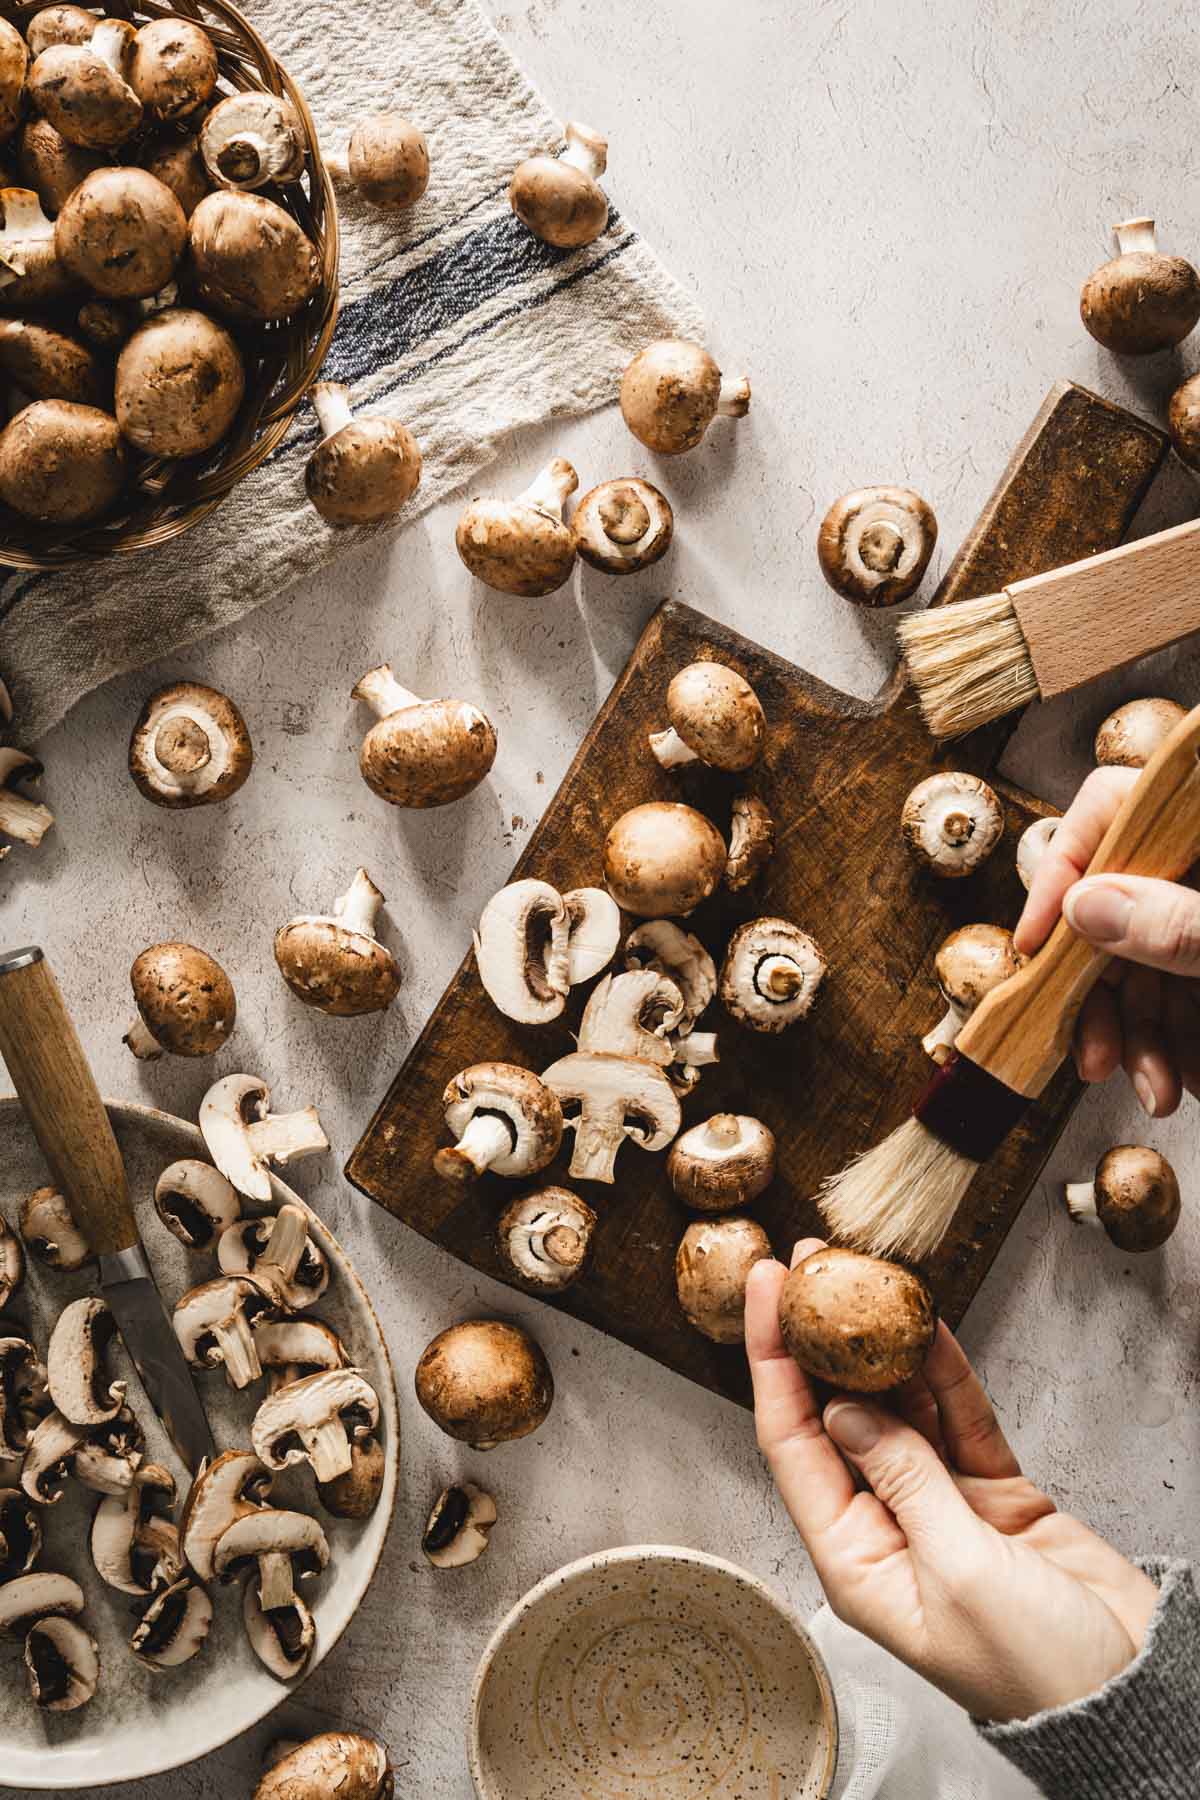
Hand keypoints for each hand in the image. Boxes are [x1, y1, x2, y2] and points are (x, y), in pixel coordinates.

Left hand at [745, 1240, 1157, 1723]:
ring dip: (883, 1342)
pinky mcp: (990, 1493)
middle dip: (820, 1337)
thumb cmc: (1037, 1666)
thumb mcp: (957, 1568)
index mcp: (853, 1560)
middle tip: (810, 1264)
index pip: (792, 1443)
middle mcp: (884, 1527)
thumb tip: (842, 1408)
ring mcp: (938, 1506)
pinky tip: (927, 1322)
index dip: (773, 1363)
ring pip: (900, 1403)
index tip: (766, 1294)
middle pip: (837, 1412)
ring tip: (862, 1274)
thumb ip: (902, 1478)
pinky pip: (957, 1416)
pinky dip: (945, 1369)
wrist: (1130, 1690)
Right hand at [1015, 765, 1199, 1115]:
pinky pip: (1189, 980)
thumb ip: (1176, 921)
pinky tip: (1185, 1076)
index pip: (1112, 805)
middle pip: (1121, 899)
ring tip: (1158, 1089)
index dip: (1064, 872)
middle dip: (1104, 992)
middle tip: (1093, 1054)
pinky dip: (1181, 1035)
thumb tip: (1085, 908)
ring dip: (1144, 1033)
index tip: (1038, 945)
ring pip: (1153, 955)